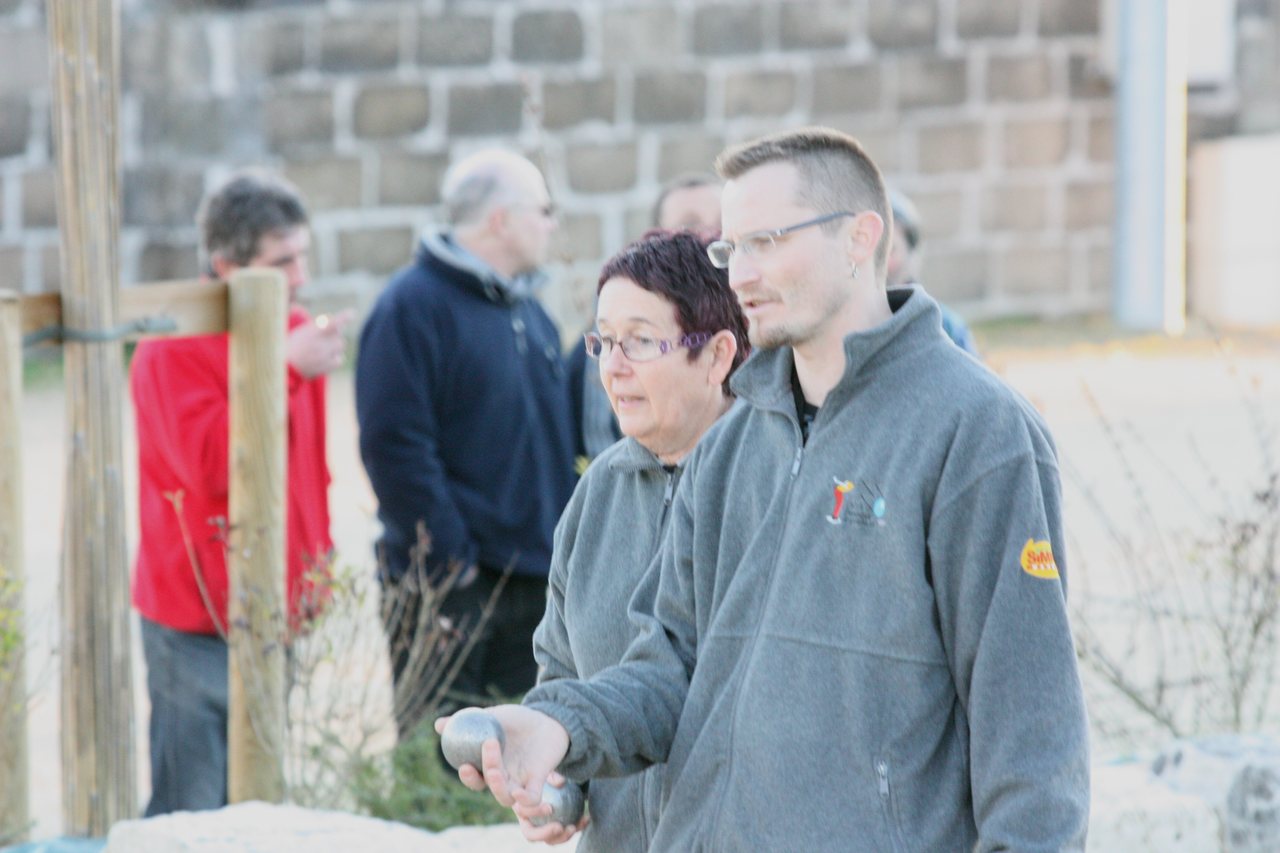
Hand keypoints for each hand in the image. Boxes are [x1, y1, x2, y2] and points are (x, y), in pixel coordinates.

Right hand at [287, 309, 352, 377]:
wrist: (287, 366)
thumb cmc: (296, 344)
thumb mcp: (304, 330)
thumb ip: (321, 324)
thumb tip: (340, 323)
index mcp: (312, 333)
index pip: (332, 323)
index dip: (343, 318)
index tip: (352, 313)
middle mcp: (320, 344)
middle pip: (339, 334)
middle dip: (335, 334)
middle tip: (322, 338)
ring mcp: (324, 356)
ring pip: (341, 345)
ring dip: (335, 345)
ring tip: (320, 349)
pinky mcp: (328, 367)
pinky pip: (340, 359)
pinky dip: (335, 358)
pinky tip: (323, 359)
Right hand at [433, 705, 569, 806]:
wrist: (549, 719)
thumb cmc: (518, 720)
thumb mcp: (492, 716)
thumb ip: (468, 721)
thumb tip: (438, 725)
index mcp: (490, 765)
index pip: (474, 778)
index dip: (467, 777)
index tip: (464, 765)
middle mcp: (504, 777)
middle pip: (489, 786)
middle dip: (480, 777)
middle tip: (477, 760)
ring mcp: (521, 782)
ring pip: (505, 796)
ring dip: (497, 785)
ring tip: (494, 767)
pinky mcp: (538, 782)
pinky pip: (531, 800)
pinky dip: (525, 801)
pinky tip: (520, 793)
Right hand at [514, 771, 589, 844]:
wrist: (560, 765)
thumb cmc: (549, 763)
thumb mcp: (549, 764)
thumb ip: (552, 773)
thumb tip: (560, 782)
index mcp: (520, 802)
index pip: (522, 812)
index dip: (532, 812)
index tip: (549, 807)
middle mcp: (529, 818)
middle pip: (531, 833)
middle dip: (544, 833)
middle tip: (559, 826)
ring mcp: (543, 825)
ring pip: (549, 838)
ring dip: (561, 837)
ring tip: (573, 827)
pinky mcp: (559, 826)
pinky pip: (565, 832)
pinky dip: (576, 827)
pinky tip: (586, 818)